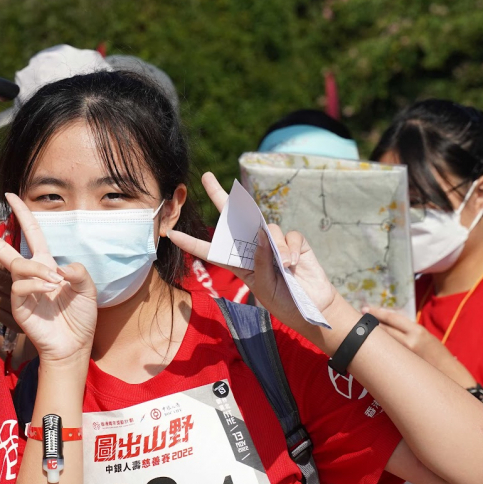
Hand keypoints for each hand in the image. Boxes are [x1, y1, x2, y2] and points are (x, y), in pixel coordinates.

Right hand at [0, 194, 95, 365]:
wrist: (74, 345)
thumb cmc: (80, 317)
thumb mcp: (88, 289)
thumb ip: (78, 272)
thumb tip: (61, 266)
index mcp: (46, 264)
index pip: (31, 233)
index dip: (22, 213)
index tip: (10, 196)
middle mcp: (30, 274)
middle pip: (2, 249)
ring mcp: (22, 290)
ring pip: (16, 265)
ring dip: (36, 269)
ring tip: (55, 284)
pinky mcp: (18, 306)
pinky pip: (20, 285)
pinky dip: (35, 284)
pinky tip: (49, 291)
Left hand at [167, 172, 338, 335]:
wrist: (310, 306)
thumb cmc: (282, 299)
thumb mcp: (263, 286)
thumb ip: (260, 262)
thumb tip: (261, 235)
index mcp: (237, 263)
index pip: (211, 250)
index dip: (192, 243)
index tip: (172, 235)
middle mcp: (252, 248)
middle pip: (234, 218)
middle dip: (220, 195)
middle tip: (206, 177)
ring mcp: (273, 243)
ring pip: (267, 228)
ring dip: (275, 247)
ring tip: (285, 266)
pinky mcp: (293, 242)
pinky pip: (290, 235)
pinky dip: (292, 248)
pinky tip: (295, 263)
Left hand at [366, 306, 469, 382]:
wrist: (447, 372)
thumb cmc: (436, 352)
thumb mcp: (425, 336)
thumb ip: (408, 329)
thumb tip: (388, 323)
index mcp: (417, 331)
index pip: (392, 318)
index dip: (377, 312)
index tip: (365, 309)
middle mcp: (409, 341)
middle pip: (384, 329)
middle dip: (370, 323)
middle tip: (357, 318)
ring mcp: (404, 354)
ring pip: (383, 341)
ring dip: (371, 335)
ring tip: (360, 329)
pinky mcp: (401, 364)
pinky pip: (386, 353)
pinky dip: (378, 347)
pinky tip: (369, 345)